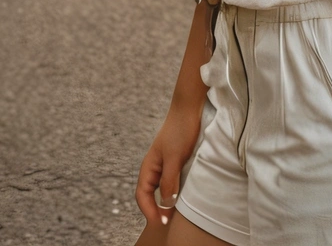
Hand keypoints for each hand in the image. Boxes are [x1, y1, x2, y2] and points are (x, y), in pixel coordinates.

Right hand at [135, 102, 203, 233]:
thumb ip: (169, 180)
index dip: (149, 211)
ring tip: (175, 213)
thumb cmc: (179, 130)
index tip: (161, 222)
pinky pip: (170, 181)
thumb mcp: (175, 157)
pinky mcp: (175, 160)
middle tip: (168, 222)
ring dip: (165, 201)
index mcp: (148, 166)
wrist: (188, 108)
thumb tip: (166, 204)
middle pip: (149, 194)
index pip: (142, 195)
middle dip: (155, 210)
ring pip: (160, 188)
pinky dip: (173, 191)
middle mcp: (154, 167)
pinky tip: (182, 195)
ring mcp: (164, 163)